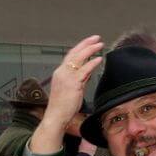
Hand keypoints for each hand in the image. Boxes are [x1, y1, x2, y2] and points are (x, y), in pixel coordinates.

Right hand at [29, 36, 104, 154]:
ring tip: (100, 45)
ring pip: (79, 58)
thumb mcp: (72, 90)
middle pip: (74, 53)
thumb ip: (79, 80)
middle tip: (96, 38)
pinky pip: (84, 69)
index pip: (70, 56)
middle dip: (86, 43)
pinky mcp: (73, 83)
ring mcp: (66, 77)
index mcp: (60, 73)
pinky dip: (92, 62)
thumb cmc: (63, 107)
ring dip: (90, 49)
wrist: (55, 116)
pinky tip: (99, 58)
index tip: (89, 43)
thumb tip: (88, 73)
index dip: (80, 48)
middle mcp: (62, 72)